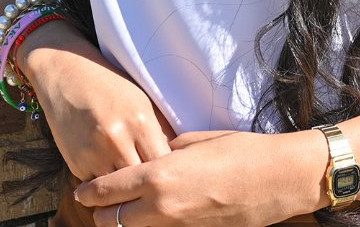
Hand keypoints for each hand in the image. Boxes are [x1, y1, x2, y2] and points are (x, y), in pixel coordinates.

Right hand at [19, 22, 174, 180]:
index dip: (167, 172)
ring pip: (119, 190)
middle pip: (141, 181)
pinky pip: (99, 186)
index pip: (162, 162)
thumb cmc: (110, 87)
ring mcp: (94, 155)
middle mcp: (117, 140)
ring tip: (132, 187)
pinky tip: (109, 175)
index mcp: (140, 121)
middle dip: (147, 185)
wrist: (66, 76)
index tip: (169, 175)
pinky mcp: (76, 165)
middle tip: (152, 188)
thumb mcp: (140, 101)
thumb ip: (158, 131)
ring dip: (125, 190)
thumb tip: (174, 161)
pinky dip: (106, 185)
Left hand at [74, 129, 325, 226]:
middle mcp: (162, 207)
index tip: (81, 190)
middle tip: (99, 201)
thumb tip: (153, 155)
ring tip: (124, 207)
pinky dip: (152, 223)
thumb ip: (167, 151)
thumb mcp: (196, 141)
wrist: (278, 180)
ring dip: (126, 220)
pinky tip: (156, 212)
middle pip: (112, 221)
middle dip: (102, 211)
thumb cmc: (240, 151)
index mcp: (158, 177)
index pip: (107, 191)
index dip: (90, 192)